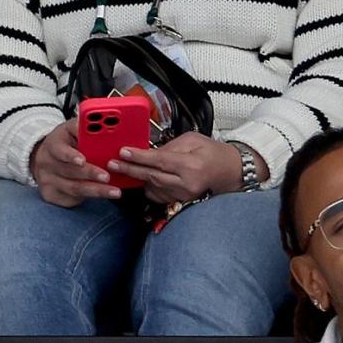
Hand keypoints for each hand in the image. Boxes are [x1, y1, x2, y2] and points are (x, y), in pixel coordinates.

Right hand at [30, 117, 119, 207]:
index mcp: (53, 144)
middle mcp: (46, 164)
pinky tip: (102, 196)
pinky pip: (71, 199)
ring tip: (114, 191)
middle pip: (69, 171)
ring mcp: (47, 181)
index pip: (59, 150)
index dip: (71, 156)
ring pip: (73, 188)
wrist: (45, 159)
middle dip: (90, 174)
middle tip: (107, 177)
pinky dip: (89, 198)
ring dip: (96, 190)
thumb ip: (85, 128)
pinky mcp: (51, 195)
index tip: (83, 160)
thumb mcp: (72, 130)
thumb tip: (105, 126)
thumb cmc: (66, 142)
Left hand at [106, 132, 246, 203]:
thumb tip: (149, 152)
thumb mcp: (193, 141)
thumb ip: (169, 146)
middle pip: (151, 176)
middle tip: (113, 164)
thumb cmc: (213, 154)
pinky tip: (144, 178)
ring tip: (125, 169)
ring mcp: (183, 196)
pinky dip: (149, 186)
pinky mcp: (180, 202)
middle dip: (130, 169)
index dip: (139, 157)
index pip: (159, 161)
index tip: (123, 153)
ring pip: (152, 187)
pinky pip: (157, 195)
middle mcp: (186, 184)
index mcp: (191, 166)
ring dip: (138, 177)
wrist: (229, 171)